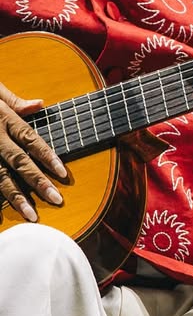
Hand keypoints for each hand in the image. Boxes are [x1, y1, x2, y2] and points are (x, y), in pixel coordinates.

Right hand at [0, 81, 65, 221]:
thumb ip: (13, 100)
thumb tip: (40, 104)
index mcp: (2, 117)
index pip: (30, 139)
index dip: (48, 156)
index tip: (63, 174)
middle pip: (18, 161)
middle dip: (38, 181)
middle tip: (57, 200)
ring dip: (15, 197)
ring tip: (31, 215)